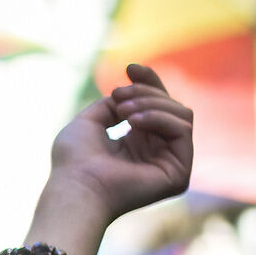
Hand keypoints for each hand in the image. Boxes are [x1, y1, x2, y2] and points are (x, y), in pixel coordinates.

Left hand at [47, 63, 193, 221]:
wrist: (74, 187)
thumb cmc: (73, 161)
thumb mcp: (89, 121)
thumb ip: (112, 105)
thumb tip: (130, 92)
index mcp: (136, 145)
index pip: (156, 106)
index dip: (147, 82)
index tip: (130, 67)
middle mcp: (156, 154)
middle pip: (172, 106)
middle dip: (146, 91)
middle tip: (118, 94)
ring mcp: (170, 165)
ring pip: (181, 113)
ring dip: (150, 103)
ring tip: (122, 111)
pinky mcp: (179, 174)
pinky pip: (183, 129)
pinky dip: (158, 117)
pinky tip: (132, 122)